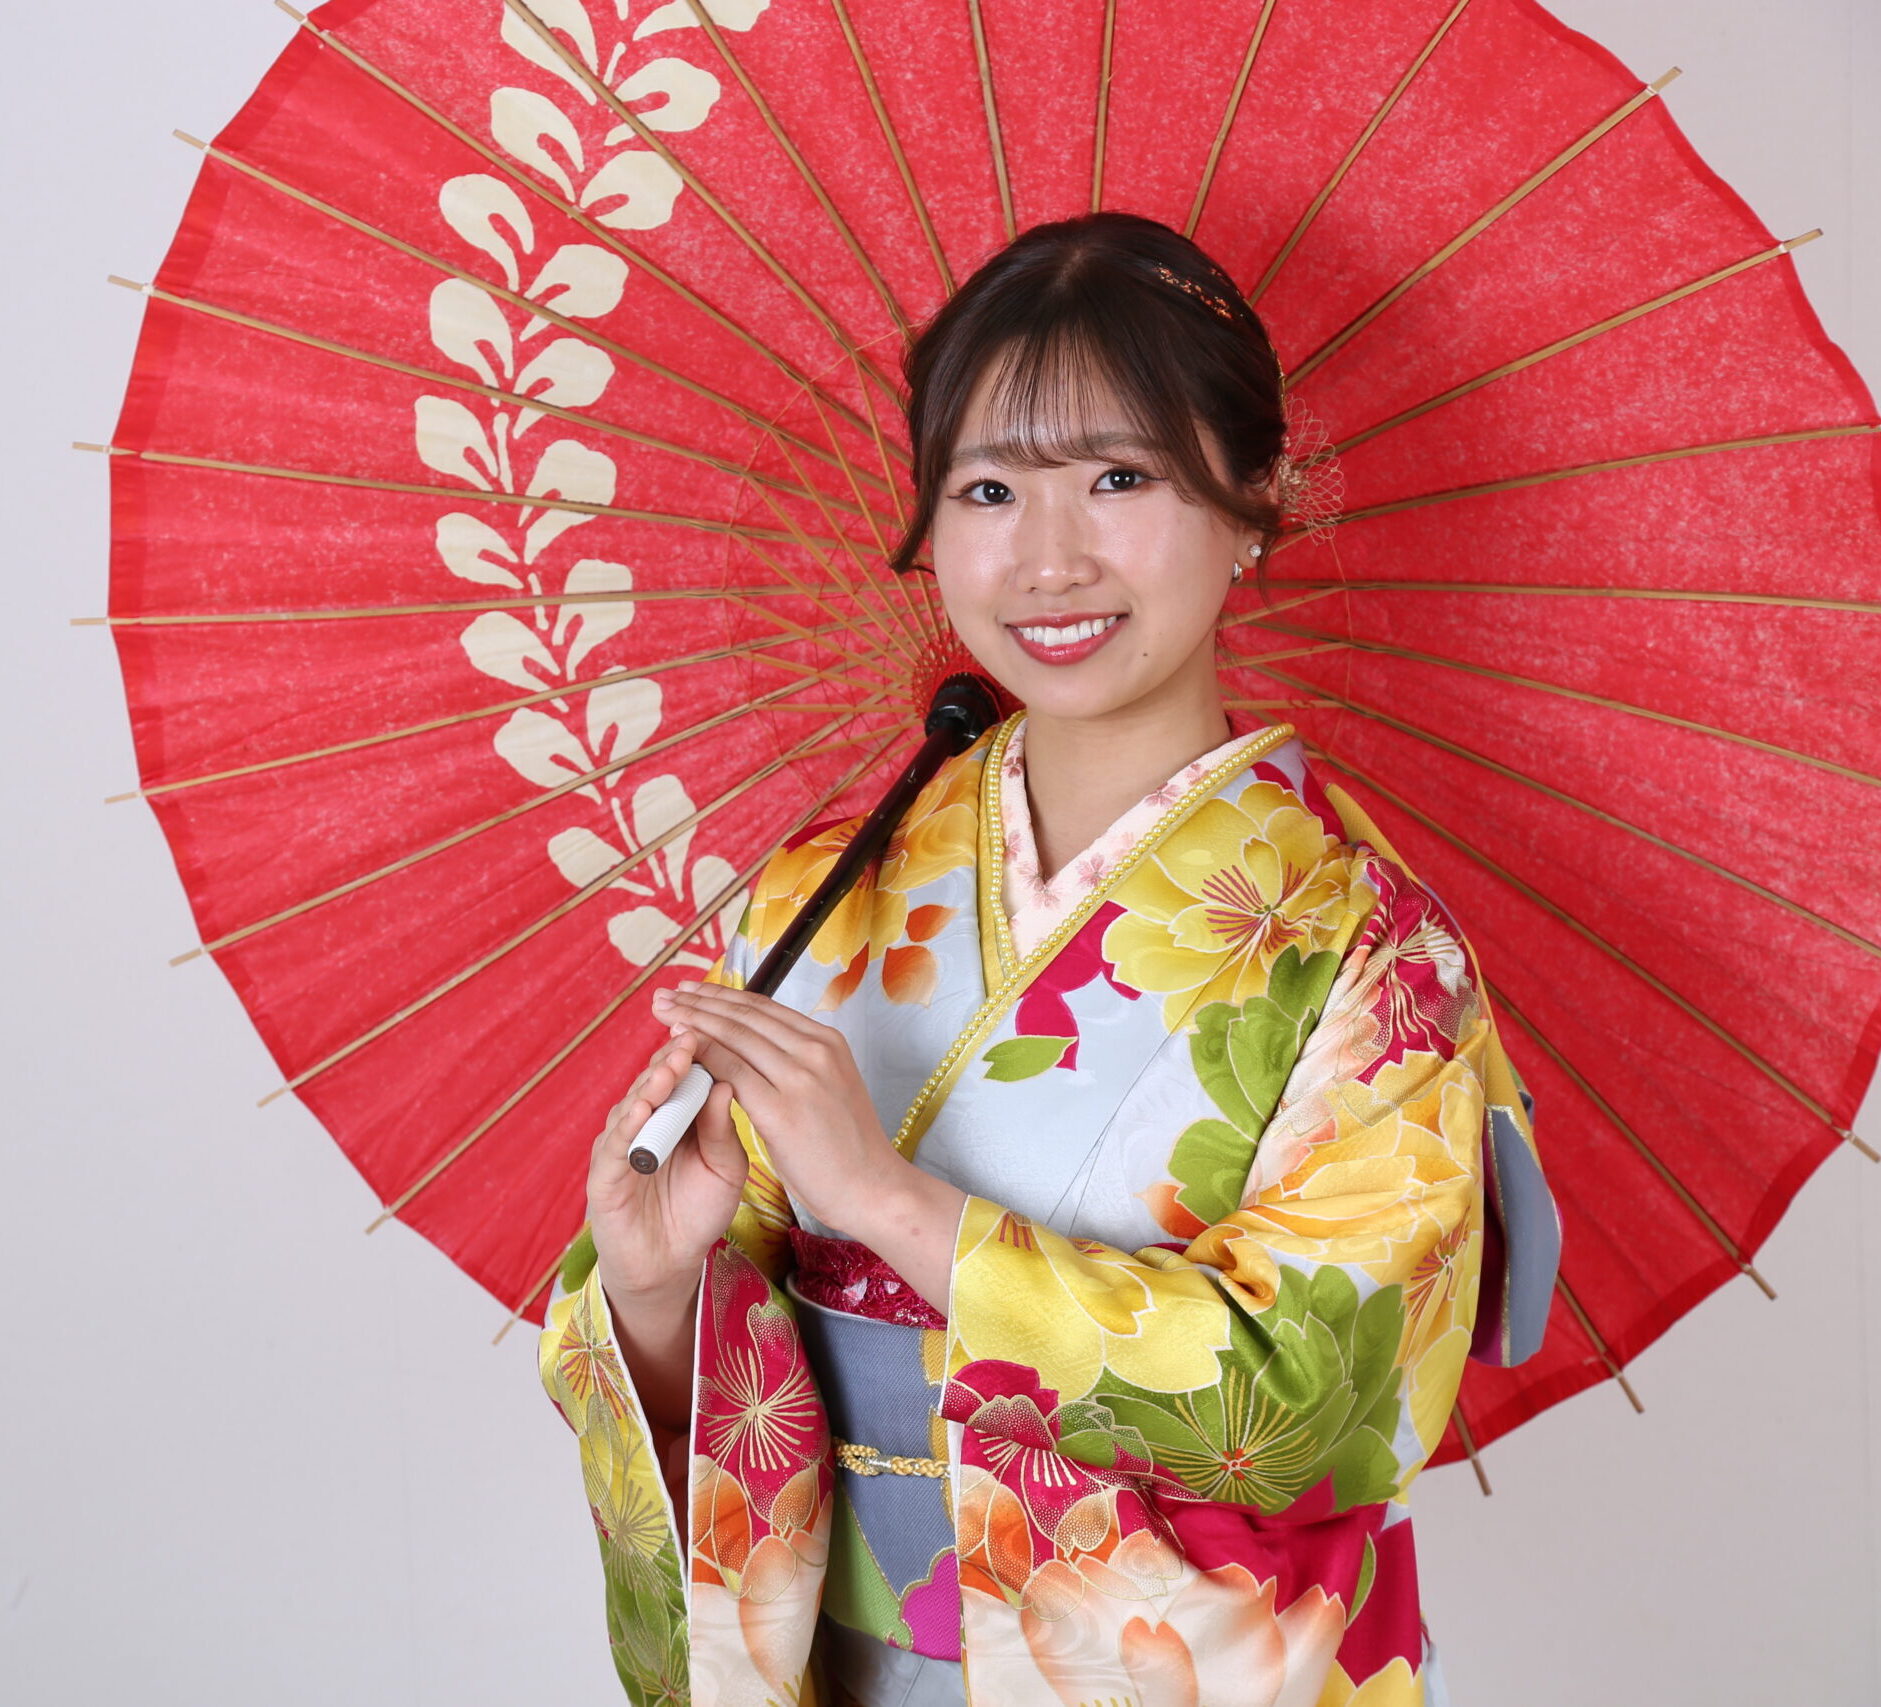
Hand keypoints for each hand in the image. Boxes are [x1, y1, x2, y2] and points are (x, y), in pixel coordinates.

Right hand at [587, 1030, 746, 1312]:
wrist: (671, 1263)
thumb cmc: (699, 1210)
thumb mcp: (725, 1168)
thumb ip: (724, 1129)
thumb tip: (728, 1081)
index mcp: (677, 1115)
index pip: (683, 1074)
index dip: (695, 1052)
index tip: (713, 1028)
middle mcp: (645, 1122)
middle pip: (655, 1081)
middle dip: (672, 1059)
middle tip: (689, 1037)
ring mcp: (622, 1145)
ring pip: (633, 1106)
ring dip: (650, 1086)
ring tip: (669, 1068)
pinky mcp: (604, 1175)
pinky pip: (615, 1145)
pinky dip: (627, 1127)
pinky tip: (641, 1110)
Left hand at [652, 981, 967, 1311]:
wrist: (875, 1188)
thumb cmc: (848, 1149)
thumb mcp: (830, 1089)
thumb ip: (798, 1066)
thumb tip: (760, 1053)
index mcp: (827, 1042)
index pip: (764, 1008)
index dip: (723, 997)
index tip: (693, 991)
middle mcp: (815, 1049)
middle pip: (745, 1014)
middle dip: (700, 1000)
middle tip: (665, 994)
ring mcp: (801, 1076)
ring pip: (734, 1035)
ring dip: (694, 1020)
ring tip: (663, 1012)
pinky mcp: (783, 1109)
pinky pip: (731, 1071)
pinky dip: (702, 1056)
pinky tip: (680, 1051)